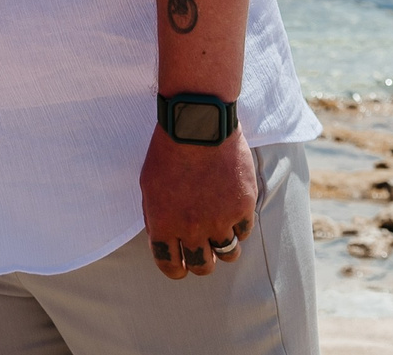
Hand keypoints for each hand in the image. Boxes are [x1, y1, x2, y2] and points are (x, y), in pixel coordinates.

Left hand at [140, 122, 256, 279]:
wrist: (197, 124)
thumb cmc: (167, 150)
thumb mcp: (148, 184)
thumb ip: (156, 216)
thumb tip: (163, 239)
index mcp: (163, 224)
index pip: (170, 266)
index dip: (176, 269)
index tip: (181, 267)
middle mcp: (192, 229)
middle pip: (203, 267)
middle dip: (202, 264)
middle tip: (204, 255)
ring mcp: (220, 220)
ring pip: (228, 254)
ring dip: (224, 249)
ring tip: (221, 235)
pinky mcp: (243, 208)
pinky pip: (244, 231)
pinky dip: (239, 225)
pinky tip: (232, 210)